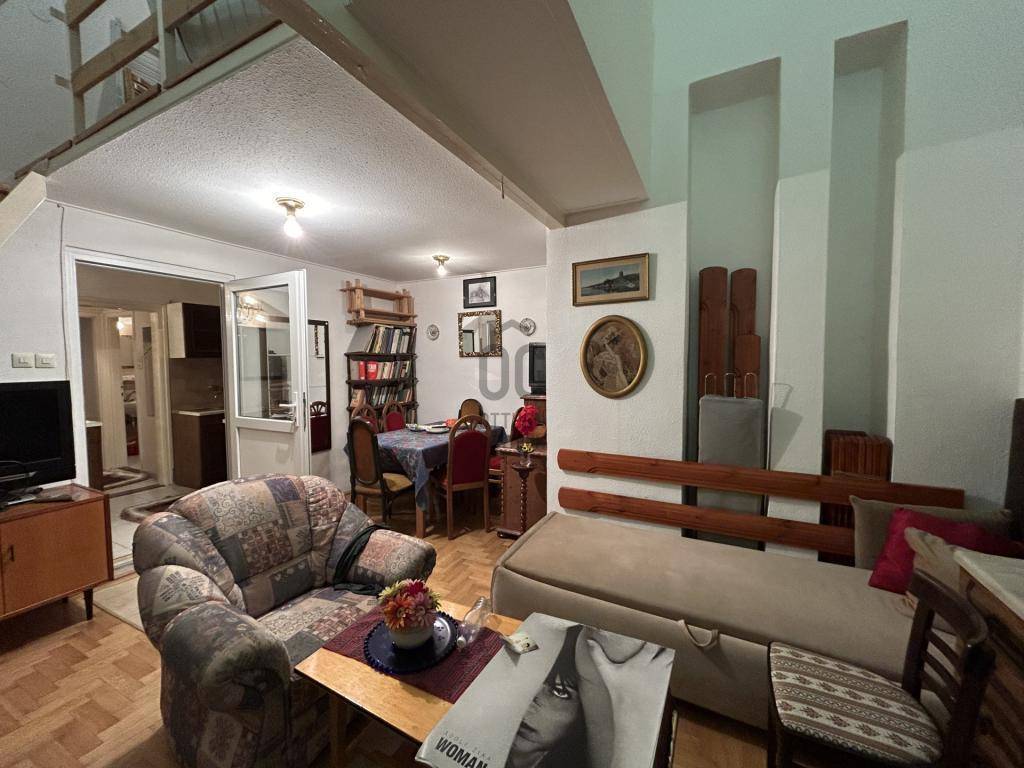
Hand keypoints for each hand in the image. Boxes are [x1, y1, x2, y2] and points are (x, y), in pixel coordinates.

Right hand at [585, 633, 670, 767]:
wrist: (633, 715)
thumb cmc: (619, 693)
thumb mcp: (607, 673)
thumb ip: (598, 655)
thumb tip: (588, 640)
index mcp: (641, 662)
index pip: (653, 643)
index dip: (656, 634)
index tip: (655, 626)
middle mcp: (654, 667)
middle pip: (669, 648)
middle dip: (669, 641)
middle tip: (665, 632)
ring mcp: (663, 676)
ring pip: (673, 657)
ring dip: (672, 650)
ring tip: (670, 641)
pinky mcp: (667, 683)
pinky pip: (674, 668)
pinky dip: (673, 662)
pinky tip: (670, 658)